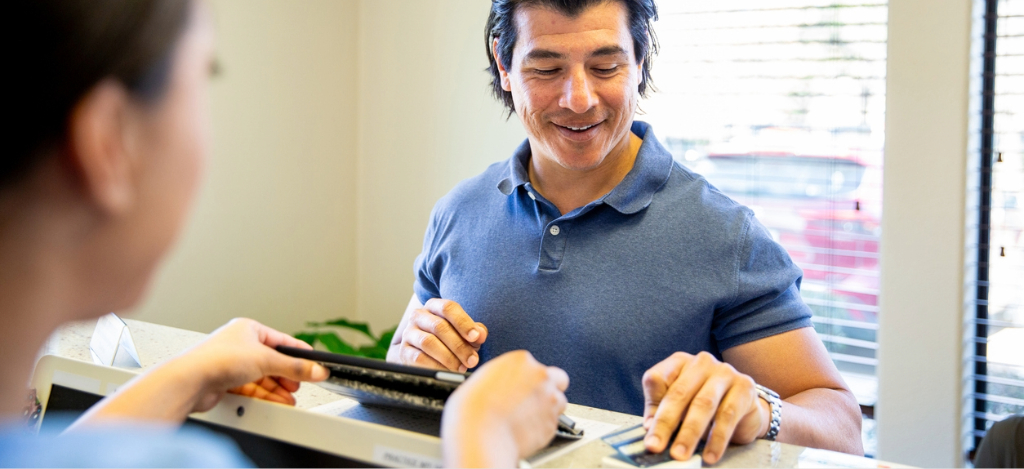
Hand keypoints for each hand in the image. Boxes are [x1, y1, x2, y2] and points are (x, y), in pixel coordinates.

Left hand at [174, 318, 329, 411]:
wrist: (190, 381)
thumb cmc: (216, 359)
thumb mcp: (266, 360)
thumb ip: (294, 368)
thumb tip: (316, 370)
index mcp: (249, 329)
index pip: (281, 341)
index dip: (298, 354)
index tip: (313, 364)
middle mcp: (240, 345)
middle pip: (273, 362)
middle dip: (287, 376)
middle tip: (299, 385)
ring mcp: (232, 364)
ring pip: (262, 378)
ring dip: (277, 389)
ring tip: (290, 399)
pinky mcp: (226, 382)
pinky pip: (252, 389)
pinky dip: (265, 396)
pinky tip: (276, 402)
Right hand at [387, 298, 486, 371]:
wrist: (422, 353)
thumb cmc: (449, 340)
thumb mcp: (463, 332)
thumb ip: (475, 331)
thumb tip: (480, 335)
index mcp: (434, 306)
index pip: (448, 308)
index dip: (463, 322)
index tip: (476, 338)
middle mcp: (418, 316)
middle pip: (439, 327)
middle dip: (459, 345)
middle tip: (472, 360)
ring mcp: (409, 333)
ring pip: (429, 342)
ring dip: (449, 357)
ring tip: (462, 368)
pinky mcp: (403, 351)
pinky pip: (419, 358)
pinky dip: (436, 366)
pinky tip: (448, 372)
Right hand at [441, 350, 568, 467]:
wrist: (479, 434)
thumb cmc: (474, 409)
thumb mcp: (485, 378)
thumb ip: (505, 377)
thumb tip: (510, 383)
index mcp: (522, 361)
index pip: (537, 365)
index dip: (531, 379)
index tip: (523, 388)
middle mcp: (541, 377)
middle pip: (558, 380)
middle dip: (550, 389)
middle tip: (534, 400)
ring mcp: (550, 400)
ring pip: (558, 403)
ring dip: (547, 409)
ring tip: (526, 419)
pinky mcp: (552, 423)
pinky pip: (551, 424)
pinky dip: (541, 428)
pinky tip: (523, 431)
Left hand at [642, 352, 768, 464]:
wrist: (745, 410)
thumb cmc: (706, 406)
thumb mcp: (680, 406)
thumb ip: (662, 411)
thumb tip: (649, 427)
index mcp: (679, 362)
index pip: (656, 379)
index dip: (651, 406)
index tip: (648, 431)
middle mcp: (701, 362)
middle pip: (679, 393)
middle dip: (666, 423)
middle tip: (656, 446)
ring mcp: (725, 372)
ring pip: (703, 404)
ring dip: (690, 433)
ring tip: (680, 454)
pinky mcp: (744, 387)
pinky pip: (728, 415)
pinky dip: (717, 439)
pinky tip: (709, 455)